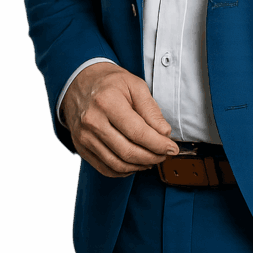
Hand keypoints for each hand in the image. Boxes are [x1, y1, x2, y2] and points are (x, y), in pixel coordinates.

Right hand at [60, 63, 178, 176]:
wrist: (81, 82)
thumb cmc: (109, 83)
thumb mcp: (135, 85)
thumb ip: (151, 110)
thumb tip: (163, 133)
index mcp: (107, 102)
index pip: (138, 132)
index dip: (158, 144)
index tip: (171, 148)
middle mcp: (92, 121)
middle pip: (127, 151)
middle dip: (152, 157)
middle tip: (164, 155)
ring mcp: (84, 137)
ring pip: (117, 164)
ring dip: (139, 166)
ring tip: (152, 159)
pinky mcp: (81, 147)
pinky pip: (105, 168)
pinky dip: (124, 170)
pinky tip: (135, 163)